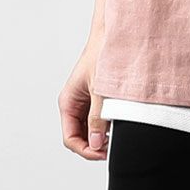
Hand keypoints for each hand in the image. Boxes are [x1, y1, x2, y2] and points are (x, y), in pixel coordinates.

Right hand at [57, 31, 110, 160]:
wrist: (115, 36)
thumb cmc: (103, 55)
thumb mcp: (101, 91)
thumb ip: (98, 118)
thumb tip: (97, 143)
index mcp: (68, 102)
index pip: (71, 139)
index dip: (87, 151)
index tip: (106, 153)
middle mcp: (75, 105)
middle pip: (81, 138)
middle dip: (96, 146)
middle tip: (115, 146)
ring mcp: (87, 103)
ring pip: (91, 131)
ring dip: (104, 137)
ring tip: (119, 135)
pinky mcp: (99, 100)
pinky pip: (101, 121)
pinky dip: (110, 127)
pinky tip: (121, 125)